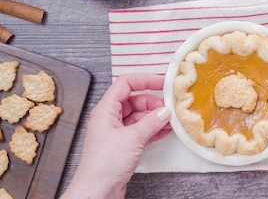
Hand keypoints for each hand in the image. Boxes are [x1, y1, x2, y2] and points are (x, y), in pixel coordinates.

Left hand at [61, 74, 170, 198]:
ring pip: (138, 116)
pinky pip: (140, 131)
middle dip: (152, 102)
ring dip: (154, 117)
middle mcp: (109, 118)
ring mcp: (116, 132)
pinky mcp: (122, 146)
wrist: (96, 191)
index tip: (162, 82)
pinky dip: (152, 129)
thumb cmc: (105, 164)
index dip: (144, 80)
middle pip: (134, 100)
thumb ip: (151, 122)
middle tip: (169, 107)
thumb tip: (164, 111)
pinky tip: (165, 131)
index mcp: (106, 109)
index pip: (125, 84)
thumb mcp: (132, 138)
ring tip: (171, 120)